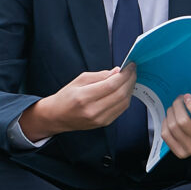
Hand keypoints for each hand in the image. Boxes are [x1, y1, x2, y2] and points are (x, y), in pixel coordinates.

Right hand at [21, 65, 137, 140]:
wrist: (57, 116)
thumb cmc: (66, 97)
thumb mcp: (79, 80)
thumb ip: (100, 75)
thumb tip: (117, 71)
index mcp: (84, 97)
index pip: (111, 85)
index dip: (124, 74)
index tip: (130, 66)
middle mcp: (93, 110)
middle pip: (120, 94)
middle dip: (130, 80)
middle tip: (132, 71)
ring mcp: (100, 119)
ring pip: (123, 103)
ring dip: (130, 89)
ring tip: (130, 78)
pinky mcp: (104, 123)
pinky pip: (121, 109)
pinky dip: (126, 98)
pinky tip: (125, 89)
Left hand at [161, 81, 190, 159]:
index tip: (187, 96)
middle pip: (182, 122)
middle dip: (177, 106)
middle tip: (178, 99)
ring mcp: (190, 149)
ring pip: (172, 127)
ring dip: (170, 113)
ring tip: (174, 107)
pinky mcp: (180, 153)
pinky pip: (166, 135)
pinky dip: (165, 123)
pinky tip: (170, 118)